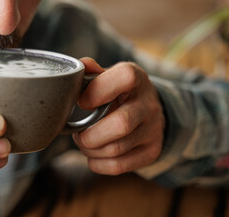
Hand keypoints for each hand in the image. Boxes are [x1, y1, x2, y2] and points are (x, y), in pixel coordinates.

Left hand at [74, 58, 164, 174]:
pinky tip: (94, 155)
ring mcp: (153, 130)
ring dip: (90, 150)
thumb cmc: (119, 92)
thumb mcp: (110, 76)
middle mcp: (148, 104)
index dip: (98, 90)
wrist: (150, 110)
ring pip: (116, 149)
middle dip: (89, 134)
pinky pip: (119, 166)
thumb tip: (81, 64)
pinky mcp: (151, 151)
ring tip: (84, 143)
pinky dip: (98, 163)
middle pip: (121, 124)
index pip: (125, 77)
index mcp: (136, 78)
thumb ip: (93, 72)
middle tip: (77, 134)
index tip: (81, 102)